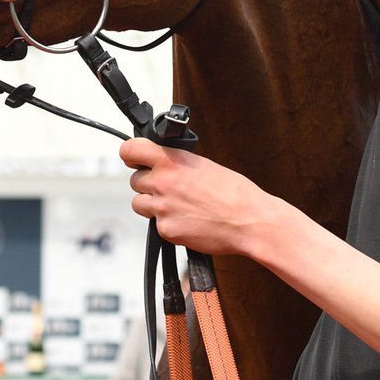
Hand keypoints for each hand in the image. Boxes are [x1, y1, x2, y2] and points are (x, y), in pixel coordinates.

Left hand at [120, 137, 266, 255]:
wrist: (248, 221)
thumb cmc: (234, 192)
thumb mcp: (203, 166)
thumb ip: (177, 163)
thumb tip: (162, 165)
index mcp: (172, 160)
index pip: (130, 150)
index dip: (130, 154)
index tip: (135, 159)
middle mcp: (163, 182)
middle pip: (134, 180)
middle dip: (148, 184)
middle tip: (169, 188)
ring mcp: (161, 208)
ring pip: (139, 203)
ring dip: (152, 204)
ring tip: (177, 205)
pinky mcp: (165, 230)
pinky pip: (155, 225)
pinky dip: (168, 224)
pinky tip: (187, 221)